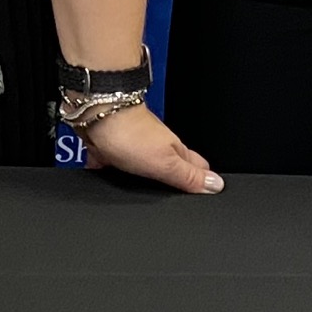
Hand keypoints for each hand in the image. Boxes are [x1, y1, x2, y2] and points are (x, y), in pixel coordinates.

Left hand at [74, 104, 220, 193]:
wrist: (94, 115)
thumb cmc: (130, 133)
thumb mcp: (165, 163)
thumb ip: (188, 176)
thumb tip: (217, 186)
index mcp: (174, 151)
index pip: (198, 167)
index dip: (203, 180)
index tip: (208, 192)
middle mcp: (156, 147)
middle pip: (171, 166)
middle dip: (175, 181)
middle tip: (178, 196)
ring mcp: (133, 146)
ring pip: (143, 167)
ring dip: (144, 178)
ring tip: (145, 194)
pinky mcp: (110, 148)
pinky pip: (115, 165)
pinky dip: (115, 173)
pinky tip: (112, 183)